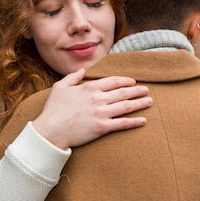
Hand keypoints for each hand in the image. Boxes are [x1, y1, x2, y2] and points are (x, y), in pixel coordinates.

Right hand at [32, 68, 151, 148]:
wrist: (50, 131)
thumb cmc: (53, 109)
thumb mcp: (60, 87)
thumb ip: (73, 77)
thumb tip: (83, 70)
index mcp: (89, 88)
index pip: (113, 81)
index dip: (125, 81)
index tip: (132, 81)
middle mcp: (98, 99)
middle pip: (123, 93)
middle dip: (137, 90)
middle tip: (146, 90)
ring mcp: (101, 113)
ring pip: (126, 107)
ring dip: (140, 103)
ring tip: (149, 101)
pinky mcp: (102, 128)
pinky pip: (122, 124)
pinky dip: (134, 122)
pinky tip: (143, 121)